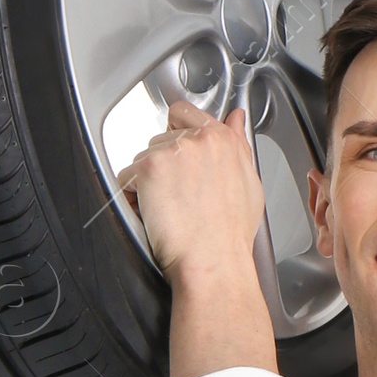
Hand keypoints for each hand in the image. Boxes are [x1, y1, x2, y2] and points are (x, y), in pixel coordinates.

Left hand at [117, 100, 266, 278]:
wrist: (214, 263)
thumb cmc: (230, 235)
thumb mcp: (249, 184)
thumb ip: (239, 145)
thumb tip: (236, 119)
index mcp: (223, 139)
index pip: (185, 113)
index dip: (175, 134)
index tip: (176, 157)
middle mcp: (198, 139)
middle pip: (160, 139)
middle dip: (163, 165)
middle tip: (177, 197)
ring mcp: (172, 151)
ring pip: (143, 158)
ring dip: (148, 182)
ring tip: (169, 210)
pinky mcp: (149, 167)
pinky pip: (127, 177)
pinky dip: (133, 197)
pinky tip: (154, 214)